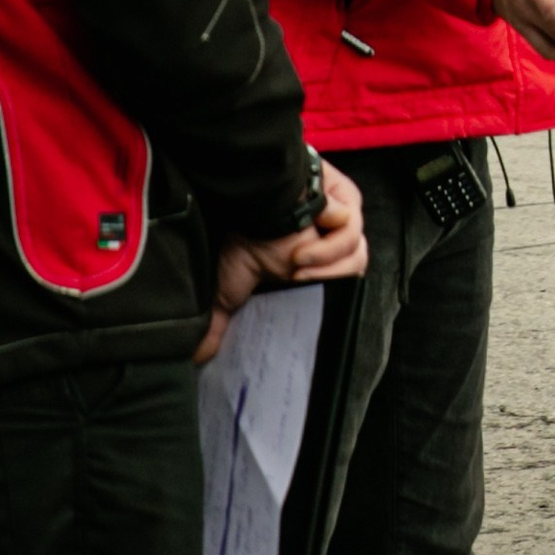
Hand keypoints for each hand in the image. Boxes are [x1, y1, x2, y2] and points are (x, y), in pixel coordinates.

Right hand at [195, 163, 367, 365]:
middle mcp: (333, 248)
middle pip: (352, 276)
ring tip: (297, 261)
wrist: (247, 197)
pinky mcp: (348, 202)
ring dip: (326, 261)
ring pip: (356, 255)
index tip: (301, 313)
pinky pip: (352, 226)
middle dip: (326, 282)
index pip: (337, 294)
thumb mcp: (230, 286)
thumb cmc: (242, 236)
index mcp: (316, 270)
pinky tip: (309, 231)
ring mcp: (342, 225)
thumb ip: (221, 320)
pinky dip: (331, 236)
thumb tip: (198, 356)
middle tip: (297, 280)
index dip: (324, 305)